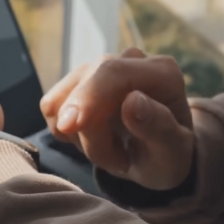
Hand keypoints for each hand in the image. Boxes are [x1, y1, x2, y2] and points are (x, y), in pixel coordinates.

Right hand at [40, 48, 193, 190]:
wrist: (152, 157)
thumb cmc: (165, 156)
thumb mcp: (172, 153)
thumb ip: (159, 127)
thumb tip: (133, 100)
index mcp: (160, 71)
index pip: (113, 72)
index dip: (88, 96)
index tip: (70, 125)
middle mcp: (128, 60)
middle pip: (86, 83)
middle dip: (84, 125)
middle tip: (111, 162)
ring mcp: (97, 69)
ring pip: (63, 98)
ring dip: (80, 136)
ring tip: (112, 150)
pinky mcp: (73, 83)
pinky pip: (51, 107)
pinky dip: (66, 132)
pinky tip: (92, 140)